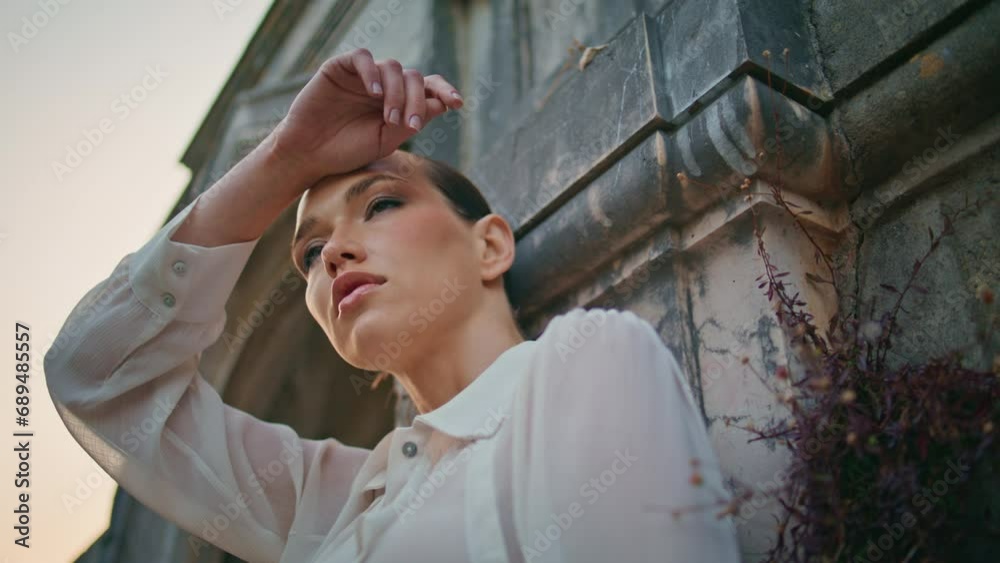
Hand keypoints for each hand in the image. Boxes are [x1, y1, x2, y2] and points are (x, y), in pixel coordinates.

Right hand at [269, 48, 463, 181]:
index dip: (444, 91)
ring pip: (392, 67)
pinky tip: (374, 92)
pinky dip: (371, 72)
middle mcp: (384, 85)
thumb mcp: (386, 140)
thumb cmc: (348, 151)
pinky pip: (362, 58)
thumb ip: (411, 121)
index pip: (428, 87)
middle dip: (418, 100)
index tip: (457, 104)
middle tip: (411, 124)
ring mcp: (363, 75)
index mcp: (399, 102)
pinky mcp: (340, 68)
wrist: (310, 154)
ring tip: (389, 118)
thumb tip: (441, 104)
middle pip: (414, 77)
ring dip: (397, 93)